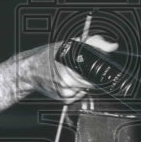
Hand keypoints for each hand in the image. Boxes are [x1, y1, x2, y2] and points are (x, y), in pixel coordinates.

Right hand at [0, 36, 116, 116]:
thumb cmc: (47, 56)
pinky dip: (75, 91)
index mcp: (71, 62)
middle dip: (89, 76)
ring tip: (69, 75)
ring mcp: (66, 90)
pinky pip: (78, 96)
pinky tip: (65, 83)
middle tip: (77, 69)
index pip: (96, 71)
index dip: (98, 69)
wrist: (28, 71)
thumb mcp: (69, 44)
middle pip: (92, 82)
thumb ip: (93, 43)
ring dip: (82, 84)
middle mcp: (68, 78)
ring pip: (85, 89)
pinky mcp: (63, 99)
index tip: (97, 67)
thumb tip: (112, 45)